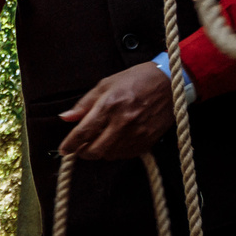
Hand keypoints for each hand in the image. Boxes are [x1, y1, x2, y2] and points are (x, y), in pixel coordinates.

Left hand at [58, 61, 179, 161]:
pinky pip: (126, 155)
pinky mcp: (148, 141)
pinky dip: (116, 152)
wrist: (170, 83)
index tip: (64, 149)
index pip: (83, 132)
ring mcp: (137, 133)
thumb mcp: (106, 84)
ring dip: (100, 152)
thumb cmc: (136, 79)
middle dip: (83, 152)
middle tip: (80, 148)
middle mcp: (122, 122)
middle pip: (95, 150)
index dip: (70, 144)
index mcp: (109, 105)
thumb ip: (84, 104)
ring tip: (98, 142)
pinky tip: (115, 142)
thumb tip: (66, 117)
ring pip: (109, 155)